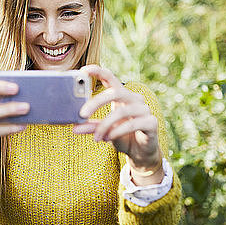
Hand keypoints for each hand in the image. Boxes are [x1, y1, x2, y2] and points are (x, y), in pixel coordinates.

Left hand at [73, 65, 161, 184]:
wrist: (140, 153)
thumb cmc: (122, 136)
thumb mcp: (104, 131)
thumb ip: (91, 126)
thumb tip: (74, 128)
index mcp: (121, 95)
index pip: (110, 77)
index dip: (97, 71)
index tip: (83, 70)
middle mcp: (134, 99)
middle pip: (115, 92)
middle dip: (96, 102)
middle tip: (82, 114)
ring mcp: (144, 110)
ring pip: (121, 111)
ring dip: (105, 125)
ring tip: (97, 137)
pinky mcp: (151, 123)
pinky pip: (132, 124)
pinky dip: (117, 132)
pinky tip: (109, 138)